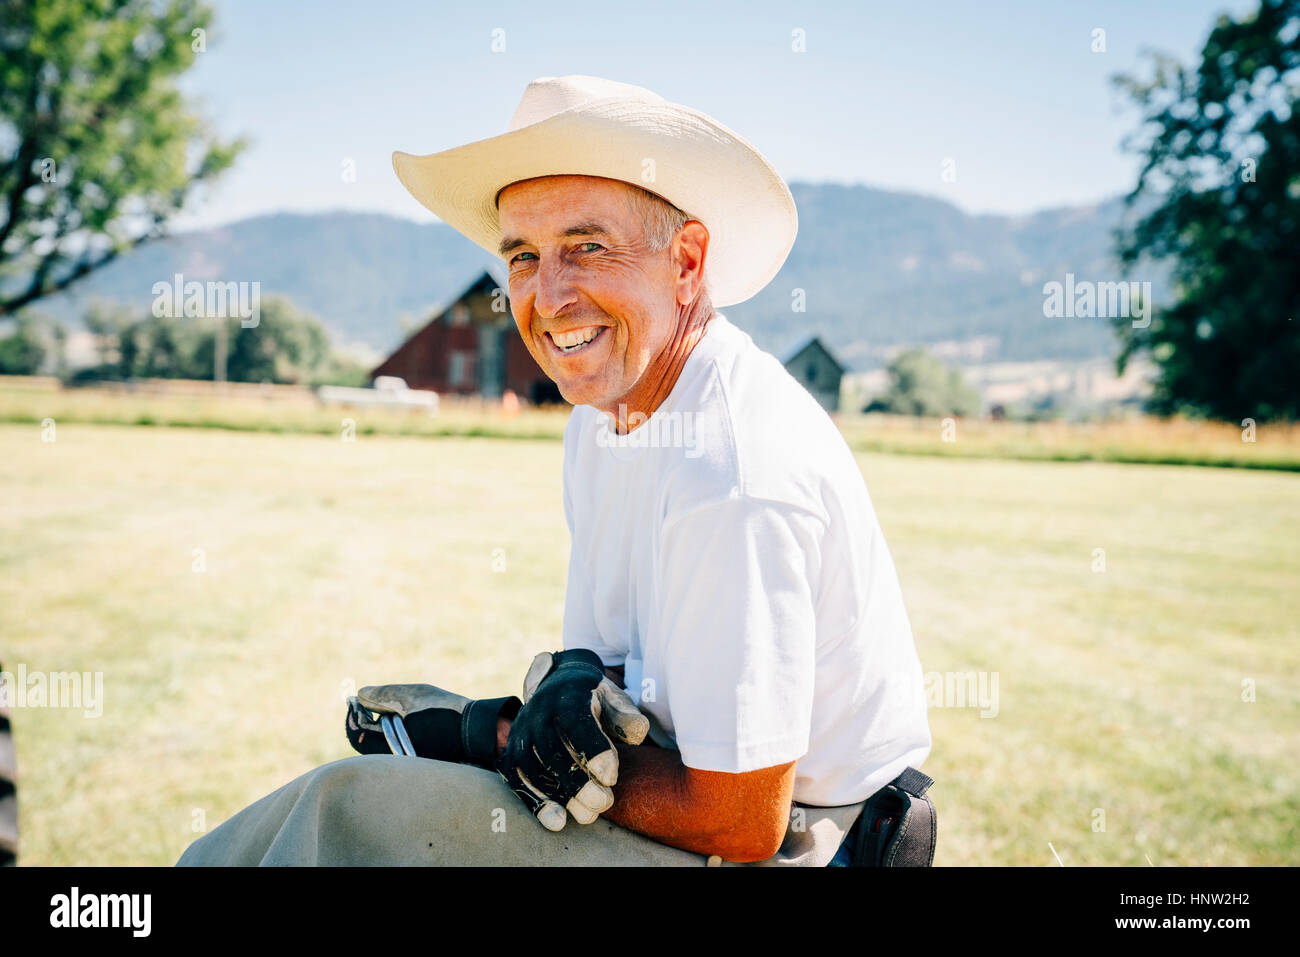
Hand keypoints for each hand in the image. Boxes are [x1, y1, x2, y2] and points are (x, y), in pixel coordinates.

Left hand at [345, 683, 520, 768]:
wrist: (477, 730)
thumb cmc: (444, 712)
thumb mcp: (411, 696)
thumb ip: (382, 695)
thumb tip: (360, 695)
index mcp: (389, 747)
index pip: (357, 734)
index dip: (352, 716)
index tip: (354, 701)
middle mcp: (395, 760)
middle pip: (366, 744)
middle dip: (363, 721)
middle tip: (367, 703)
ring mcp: (406, 763)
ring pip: (380, 747)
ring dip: (378, 727)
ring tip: (387, 709)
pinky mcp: (418, 761)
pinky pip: (395, 748)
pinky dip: (392, 734)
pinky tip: (403, 720)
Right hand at [496, 649, 648, 831]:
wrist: (556, 686)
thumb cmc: (592, 697)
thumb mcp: (612, 697)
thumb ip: (625, 713)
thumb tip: (639, 731)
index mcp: (567, 695)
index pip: (576, 722)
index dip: (593, 751)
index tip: (610, 778)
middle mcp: (538, 712)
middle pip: (552, 751)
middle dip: (578, 783)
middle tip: (604, 802)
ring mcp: (522, 733)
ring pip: (534, 769)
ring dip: (560, 797)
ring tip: (588, 815)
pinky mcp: (513, 752)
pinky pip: (518, 780)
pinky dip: (536, 803)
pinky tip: (558, 821)